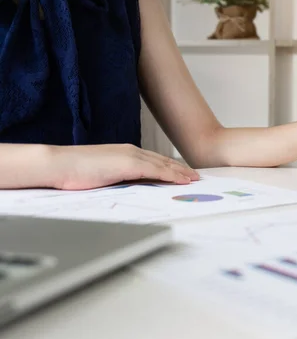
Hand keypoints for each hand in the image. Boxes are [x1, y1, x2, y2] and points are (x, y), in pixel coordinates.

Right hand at [49, 144, 199, 189]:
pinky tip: (182, 180)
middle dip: (180, 168)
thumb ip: (117, 177)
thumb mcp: (102, 174)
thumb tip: (126, 187)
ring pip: (163, 165)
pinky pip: (156, 170)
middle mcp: (131, 151)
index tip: (181, 172)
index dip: (169, 166)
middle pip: (162, 161)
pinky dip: (172, 175)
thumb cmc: (75, 172)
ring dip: (180, 172)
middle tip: (195, 176)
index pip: (153, 160)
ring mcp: (131, 156)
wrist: (59, 164)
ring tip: (194, 179)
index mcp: (124, 153)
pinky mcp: (129, 164)